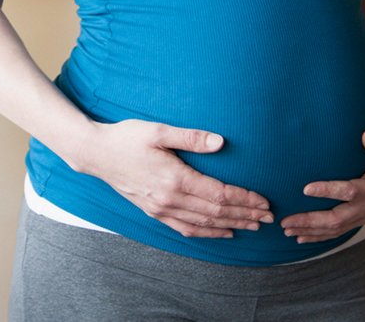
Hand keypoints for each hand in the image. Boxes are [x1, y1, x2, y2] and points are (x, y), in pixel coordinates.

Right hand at [64, 118, 274, 238]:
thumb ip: (191, 137)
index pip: (218, 194)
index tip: (264, 202)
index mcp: (175, 178)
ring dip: (230, 226)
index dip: (244, 199)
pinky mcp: (153, 211)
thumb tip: (221, 142)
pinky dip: (207, 233)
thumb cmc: (126, 137)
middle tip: (269, 218)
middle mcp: (169, 198)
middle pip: (215, 212)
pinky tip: (222, 233)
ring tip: (253, 226)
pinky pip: (184, 228)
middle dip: (245, 215)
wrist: (95, 154)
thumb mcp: (158, 130)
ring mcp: (160, 208)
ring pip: (203, 224)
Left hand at [280, 128, 364, 242]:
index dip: (328, 191)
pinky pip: (340, 230)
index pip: (350, 191)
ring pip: (337, 229)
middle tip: (285, 221)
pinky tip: (301, 237)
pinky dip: (320, 236)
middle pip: (338, 219)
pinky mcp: (363, 217)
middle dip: (310, 221)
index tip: (305, 189)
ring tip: (286, 230)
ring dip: (311, 231)